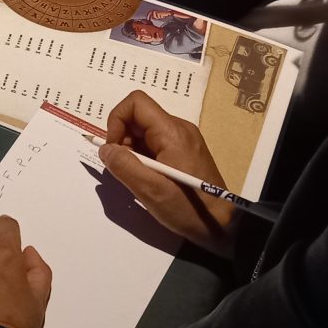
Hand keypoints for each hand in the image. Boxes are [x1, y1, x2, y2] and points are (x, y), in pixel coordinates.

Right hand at [100, 90, 235, 254]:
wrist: (222, 224)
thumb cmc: (188, 207)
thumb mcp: (150, 190)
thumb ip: (124, 166)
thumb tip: (105, 149)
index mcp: (172, 132)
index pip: (136, 103)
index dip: (117, 120)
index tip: (114, 148)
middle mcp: (179, 129)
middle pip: (139, 117)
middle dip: (123, 140)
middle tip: (126, 168)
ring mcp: (183, 140)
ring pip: (145, 132)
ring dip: (132, 151)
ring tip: (139, 177)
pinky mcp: (184, 152)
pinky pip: (155, 144)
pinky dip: (144, 157)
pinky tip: (149, 179)